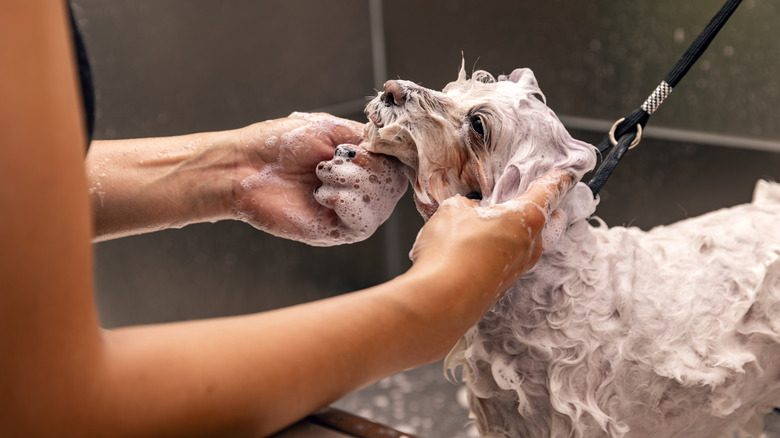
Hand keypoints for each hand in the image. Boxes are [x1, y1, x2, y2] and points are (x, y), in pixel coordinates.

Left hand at [232, 112, 405, 245]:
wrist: (245, 166)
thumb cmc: (279, 144)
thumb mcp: (330, 128)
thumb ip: (367, 136)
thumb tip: (393, 144)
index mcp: (360, 162)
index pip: (398, 162)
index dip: (391, 153)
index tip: (370, 145)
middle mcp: (359, 188)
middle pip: (394, 183)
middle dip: (368, 167)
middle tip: (335, 160)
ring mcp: (348, 211)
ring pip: (382, 205)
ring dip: (355, 183)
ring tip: (324, 176)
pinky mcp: (334, 231)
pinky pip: (363, 225)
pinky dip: (348, 204)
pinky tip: (323, 194)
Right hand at [407, 170, 573, 318]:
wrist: (440, 303)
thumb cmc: (451, 254)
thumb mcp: (454, 210)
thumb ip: (467, 205)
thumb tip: (470, 211)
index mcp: (527, 218)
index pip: (550, 191)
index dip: (558, 179)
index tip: (566, 173)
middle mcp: (530, 246)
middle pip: (549, 222)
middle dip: (548, 210)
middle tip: (540, 198)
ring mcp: (518, 270)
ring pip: (529, 244)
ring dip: (521, 232)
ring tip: (503, 221)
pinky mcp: (501, 287)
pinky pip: (510, 261)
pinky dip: (503, 251)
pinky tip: (484, 247)